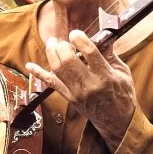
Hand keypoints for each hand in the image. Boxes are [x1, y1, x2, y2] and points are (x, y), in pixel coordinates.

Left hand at [25, 30, 135, 150]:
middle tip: (64, 40)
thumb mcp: (123, 72)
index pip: (90, 53)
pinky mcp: (69, 97)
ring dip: (51, 53)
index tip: (76, 33)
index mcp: (105, 76)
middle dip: (63, 46)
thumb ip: (110, 53)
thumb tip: (102, 34)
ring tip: (52, 43)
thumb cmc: (122, 93)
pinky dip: (39, 74)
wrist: (117, 120)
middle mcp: (89, 84)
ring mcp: (77, 92)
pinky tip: (30, 65)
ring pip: (57, 69)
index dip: (80, 39)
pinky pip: (51, 84)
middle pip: (69, 60)